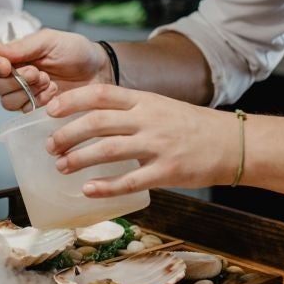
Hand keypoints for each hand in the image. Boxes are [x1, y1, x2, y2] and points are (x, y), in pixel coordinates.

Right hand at [0, 28, 106, 110]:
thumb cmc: (75, 51)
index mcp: (12, 54)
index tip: (6, 67)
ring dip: (27, 92)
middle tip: (38, 73)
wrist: (99, 71)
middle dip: (15, 80)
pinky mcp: (35, 108)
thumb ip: (21, 47)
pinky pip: (24, 110)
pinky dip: (38, 102)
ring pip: (6, 101)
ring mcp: (23, 92)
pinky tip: (53, 92)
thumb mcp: (49, 41)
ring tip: (48, 81)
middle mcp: (13, 74)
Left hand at [44, 84, 237, 195]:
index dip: (71, 100)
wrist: (233, 144)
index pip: (100, 94)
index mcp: (145, 100)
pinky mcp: (167, 172)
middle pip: (97, 122)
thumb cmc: (192, 126)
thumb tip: (90, 119)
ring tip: (62, 166)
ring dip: (79, 159)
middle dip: (67, 134)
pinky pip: (130, 181)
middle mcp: (148, 120)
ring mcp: (158, 146)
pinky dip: (106, 187)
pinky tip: (88, 190)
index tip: (50, 110)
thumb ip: (130, 110)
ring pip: (108, 150)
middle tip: (51, 146)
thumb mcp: (160, 107)